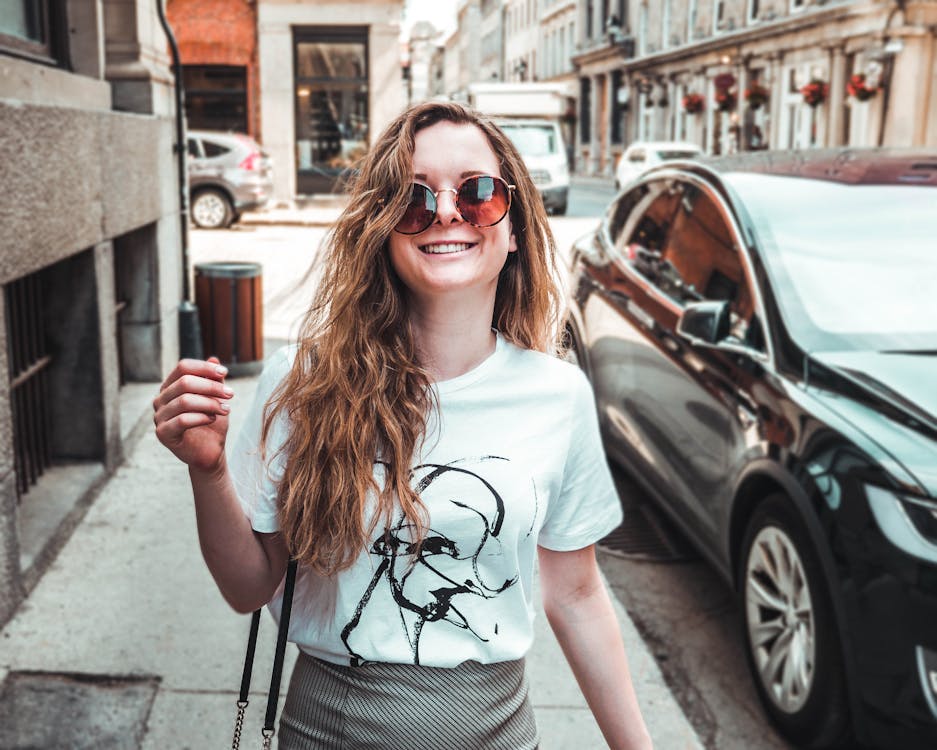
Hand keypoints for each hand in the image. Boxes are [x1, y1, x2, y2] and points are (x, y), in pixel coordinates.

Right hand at [153, 356, 232, 473]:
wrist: (210, 451)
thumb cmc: (211, 422)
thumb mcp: (216, 398)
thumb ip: (213, 380)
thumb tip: (214, 359)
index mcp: (171, 387)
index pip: (183, 367)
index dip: (204, 368)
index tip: (224, 373)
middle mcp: (160, 399)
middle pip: (185, 383)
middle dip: (212, 387)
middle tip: (231, 394)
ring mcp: (159, 416)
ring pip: (185, 401)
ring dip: (210, 403)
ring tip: (226, 409)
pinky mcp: (163, 433)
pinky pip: (182, 420)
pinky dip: (202, 417)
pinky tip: (213, 419)